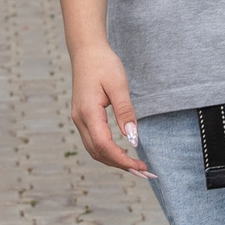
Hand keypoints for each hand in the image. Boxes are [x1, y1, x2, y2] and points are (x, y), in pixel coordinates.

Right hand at [68, 42, 151, 177]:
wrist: (87, 51)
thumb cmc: (104, 65)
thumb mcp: (119, 85)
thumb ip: (125, 112)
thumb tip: (133, 139)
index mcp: (88, 113)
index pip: (103, 146)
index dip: (122, 160)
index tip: (141, 166)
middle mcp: (80, 120)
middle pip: (98, 153)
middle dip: (121, 166)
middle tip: (145, 173)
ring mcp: (79, 120)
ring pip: (94, 150)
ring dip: (114, 161)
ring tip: (137, 167)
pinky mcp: (83, 118)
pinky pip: (94, 142)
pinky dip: (108, 152)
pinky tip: (123, 154)